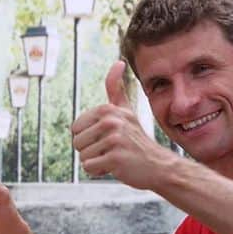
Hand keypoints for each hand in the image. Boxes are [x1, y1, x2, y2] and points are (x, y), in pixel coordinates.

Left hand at [71, 61, 173, 189]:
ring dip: (95, 161)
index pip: (75, 129)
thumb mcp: (126, 111)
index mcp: (107, 110)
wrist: (157, 164)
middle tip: (111, 149)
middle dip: (90, 150)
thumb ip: (116, 89)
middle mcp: (111, 122)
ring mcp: (114, 140)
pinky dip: (99, 171)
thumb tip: (118, 62)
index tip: (107, 137)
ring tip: (114, 157)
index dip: (87, 138)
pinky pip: (89, 167)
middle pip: (77, 142)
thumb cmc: (136, 139)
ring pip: (83, 156)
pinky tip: (115, 166)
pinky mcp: (115, 158)